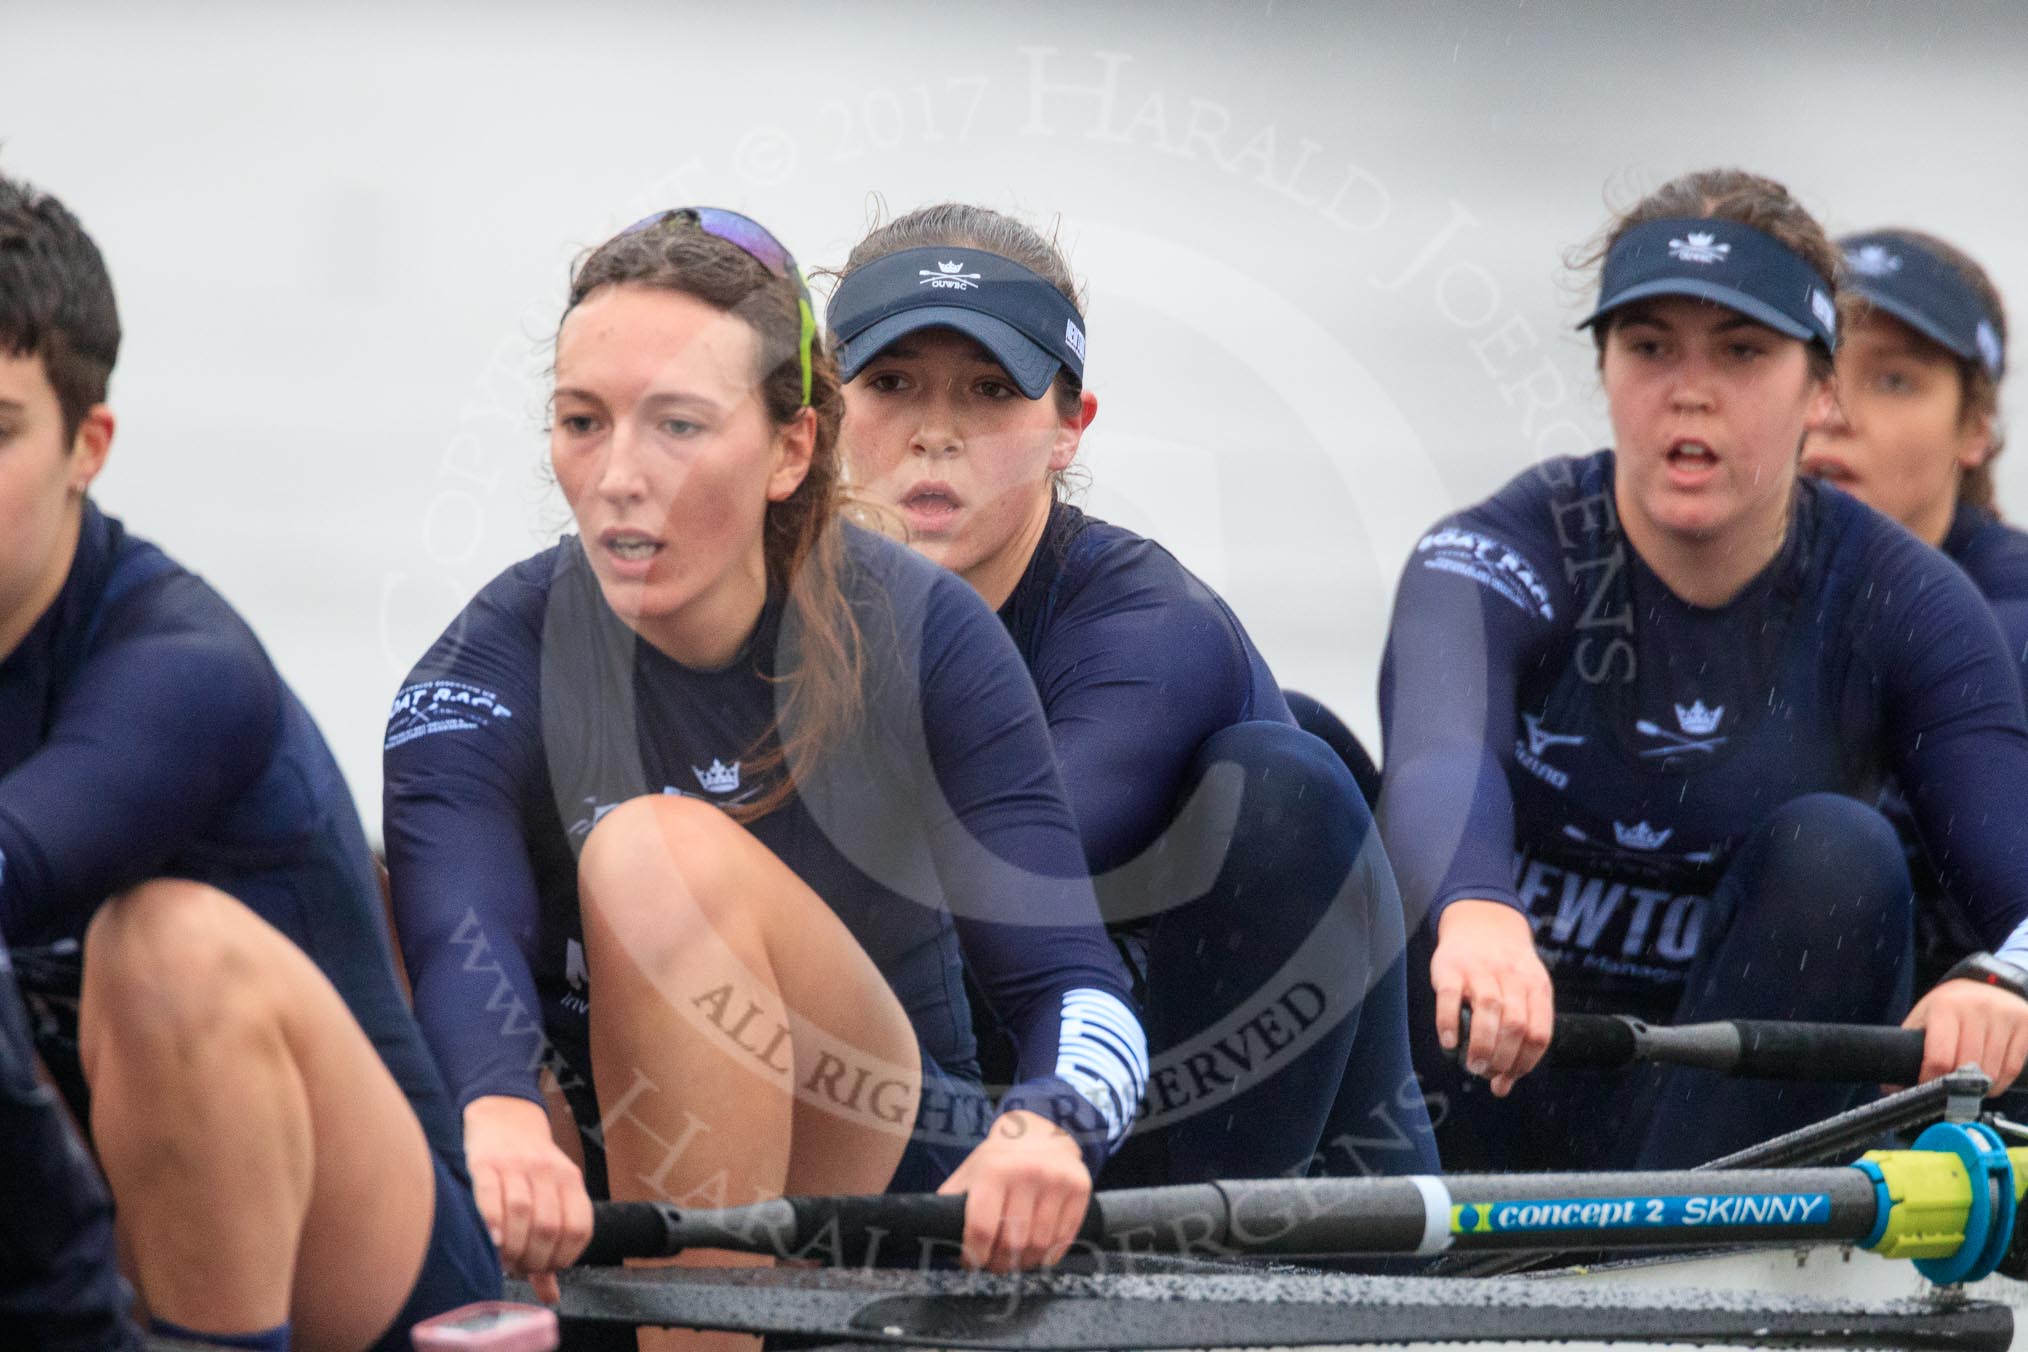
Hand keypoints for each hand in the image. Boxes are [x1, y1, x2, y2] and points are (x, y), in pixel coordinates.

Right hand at [463, 1094, 595, 1302]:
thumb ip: (552, 1247)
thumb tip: (551, 1297)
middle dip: (534, 1259)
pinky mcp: (485, 1163)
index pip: (579, 1228)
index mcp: (570, 1180)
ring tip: (503, 1260)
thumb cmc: (529, 1166)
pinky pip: (490, 1195)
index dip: (562, 1258)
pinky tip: (490, 1241)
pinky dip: (492, 1222)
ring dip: (512, 1248)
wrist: (504, 1115)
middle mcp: (547, 1172)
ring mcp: (516, 1165)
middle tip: (519, 1268)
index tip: (544, 1269)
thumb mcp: (552, 1196)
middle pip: (549, 1227)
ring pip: (521, 1213)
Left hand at [936, 1109, 1089, 1271]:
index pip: (983, 1228)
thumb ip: (952, 1203)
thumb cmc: (999, 1159)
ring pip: (1039, 1245)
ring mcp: (1058, 1181)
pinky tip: (1037, 1253)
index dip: (975, 1255)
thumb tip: (940, 1243)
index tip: (972, 1263)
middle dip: (999, 1263)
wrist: (1041, 1131)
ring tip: (1014, 1261)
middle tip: (993, 1266)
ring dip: (1024, 1263)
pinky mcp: (1080, 1189)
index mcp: (995, 1169)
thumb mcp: (970, 1172)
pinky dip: (1048, 1255)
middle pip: (1012, 1242)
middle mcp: (1028, 1172)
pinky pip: (1064, 1239)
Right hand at [1431, 899, 1553, 1095]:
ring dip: (1482, 1045)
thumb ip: (1518, 1038)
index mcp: (1536, 987)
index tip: (1507, 1078)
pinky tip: (1449, 1043)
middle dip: (1502, 1059)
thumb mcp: (1524, 993)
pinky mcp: (1451, 967)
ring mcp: (1480, 970)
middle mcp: (1511, 977)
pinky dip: (1449, 1023)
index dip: (1525, 1063)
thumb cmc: (1505, 970)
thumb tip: (1503, 1087)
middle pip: (1515, 1025)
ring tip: (1473, 1066)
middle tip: (1486, 1073)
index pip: (1539, 1033)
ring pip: (1488, 1010)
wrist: (1482, 920)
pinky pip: (1450, 997)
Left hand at [1902, 979, 2027, 1090]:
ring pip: (1992, 1072)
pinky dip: (2000, 1083)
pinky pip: (2012, 1068)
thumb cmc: (1949, 1007)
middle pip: (1967, 1068)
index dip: (1931, 1080)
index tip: (1928, 1089)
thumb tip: (1891, 1088)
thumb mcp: (1924, 1018)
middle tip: (1949, 1090)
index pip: (1939, 1058)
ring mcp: (2004, 1016)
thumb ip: (1909, 1049)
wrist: (1986, 983)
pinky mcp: (2025, 1024)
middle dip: (1955, 1085)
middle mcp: (1976, 1009)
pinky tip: (1989, 1081)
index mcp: (1945, 1007)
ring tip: (1969, 1085)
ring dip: (1979, 1087)